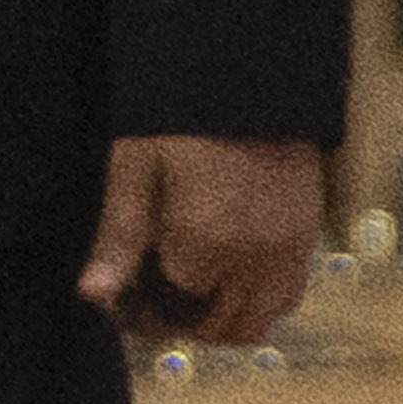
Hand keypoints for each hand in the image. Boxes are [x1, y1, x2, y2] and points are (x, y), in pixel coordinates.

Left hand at [83, 131, 324, 353]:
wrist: (245, 75)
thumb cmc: (178, 117)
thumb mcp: (134, 168)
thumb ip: (119, 236)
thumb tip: (93, 294)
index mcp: (208, 244)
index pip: (175, 313)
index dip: (143, 314)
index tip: (120, 301)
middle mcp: (257, 259)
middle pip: (221, 328)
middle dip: (182, 325)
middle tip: (148, 300)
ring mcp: (291, 251)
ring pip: (261, 322)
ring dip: (223, 321)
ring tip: (185, 290)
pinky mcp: (309, 236)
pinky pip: (288, 296)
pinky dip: (258, 303)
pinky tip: (226, 276)